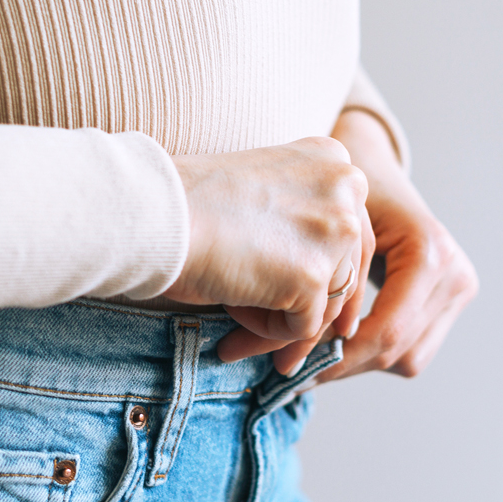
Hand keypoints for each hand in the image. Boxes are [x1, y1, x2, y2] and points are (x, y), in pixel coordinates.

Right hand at [164, 137, 372, 366]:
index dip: (321, 271)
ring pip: (327, 305)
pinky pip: (302, 328)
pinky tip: (231, 331)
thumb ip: (299, 217)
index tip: (296, 297)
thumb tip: (319, 276)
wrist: (155, 214)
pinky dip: (266, 336)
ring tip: (235, 338)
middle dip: (309, 310)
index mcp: (332, 158)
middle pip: (346, 270)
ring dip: (282, 327)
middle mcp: (346, 186)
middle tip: (279, 343)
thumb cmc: (186, 204)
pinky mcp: (314, 275)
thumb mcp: (261, 191)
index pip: (348, 230)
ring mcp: (335, 230)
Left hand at [315, 110, 477, 381]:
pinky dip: (374, 353)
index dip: (339, 359)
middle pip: (398, 350)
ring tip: (311, 364)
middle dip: (343, 366)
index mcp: (429, 253)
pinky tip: (337, 347)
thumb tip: (291, 346)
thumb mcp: (332, 230)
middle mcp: (455, 275)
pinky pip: (413, 348)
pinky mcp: (452, 301)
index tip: (293, 370)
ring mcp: (460, 290)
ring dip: (358, 364)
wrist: (373, 167)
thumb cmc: (344, 190)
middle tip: (293, 375)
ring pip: (407, 359)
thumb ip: (324, 285)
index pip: (387, 330)